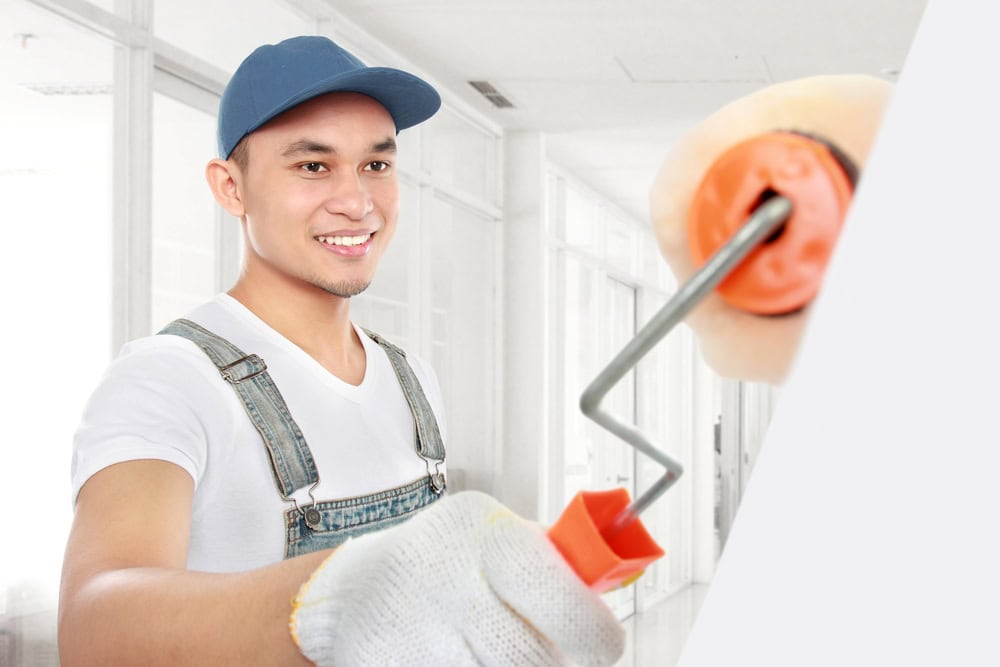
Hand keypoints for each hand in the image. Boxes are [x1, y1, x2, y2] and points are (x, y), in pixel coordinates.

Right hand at [291, 491, 624, 665]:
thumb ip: (552, 558)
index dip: (594, 632)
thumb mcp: (496, 536)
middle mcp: (451, 580)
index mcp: (488, 536)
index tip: (604, 643)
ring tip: (492, 644)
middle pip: (534, 658)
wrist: (355, 591)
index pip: (562, 597)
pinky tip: (462, 654)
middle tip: (553, 650)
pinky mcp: (399, 666)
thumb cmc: (445, 561)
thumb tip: (616, 577)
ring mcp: (420, 633)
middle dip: (550, 660)